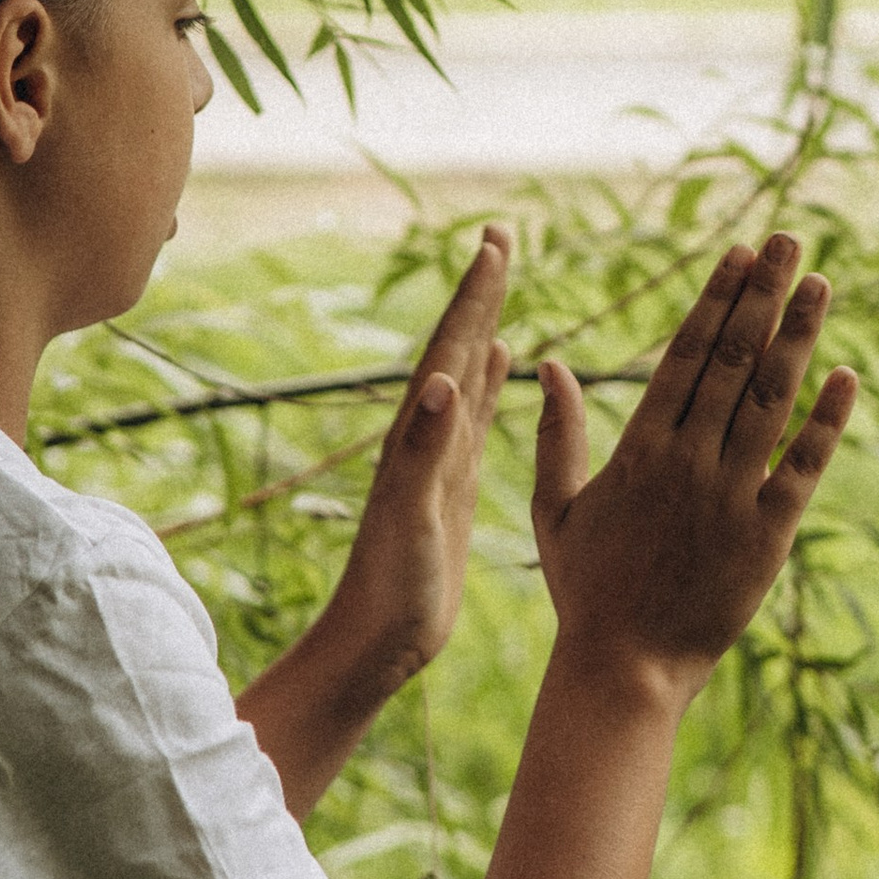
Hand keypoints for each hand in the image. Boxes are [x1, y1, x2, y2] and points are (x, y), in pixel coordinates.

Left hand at [319, 223, 513, 689]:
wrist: (377, 643)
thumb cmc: (391, 589)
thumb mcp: (411, 519)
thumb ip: (425, 452)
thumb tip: (445, 383)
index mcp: (418, 437)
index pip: (450, 350)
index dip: (474, 296)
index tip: (494, 241)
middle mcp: (427, 437)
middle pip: (458, 347)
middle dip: (480, 292)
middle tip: (498, 235)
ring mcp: (441, 458)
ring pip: (468, 373)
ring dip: (484, 324)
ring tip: (498, 280)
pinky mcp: (453, 484)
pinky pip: (478, 417)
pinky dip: (491, 381)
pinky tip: (501, 360)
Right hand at [528, 235, 854, 696]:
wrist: (624, 669)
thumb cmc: (587, 590)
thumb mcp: (555, 510)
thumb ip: (558, 434)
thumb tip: (550, 366)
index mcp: (639, 449)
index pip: (685, 354)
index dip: (717, 299)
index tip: (742, 253)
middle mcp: (687, 461)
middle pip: (732, 360)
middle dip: (764, 295)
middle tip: (791, 240)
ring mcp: (730, 496)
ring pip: (770, 400)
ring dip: (798, 337)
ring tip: (821, 283)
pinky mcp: (767, 536)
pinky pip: (803, 468)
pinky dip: (827, 422)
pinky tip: (847, 377)